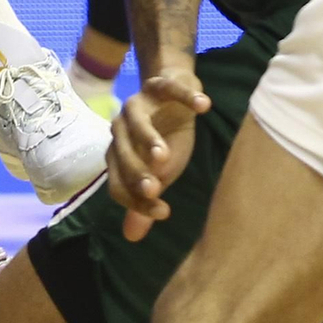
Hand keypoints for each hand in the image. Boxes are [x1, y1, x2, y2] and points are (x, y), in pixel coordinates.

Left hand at [107, 67, 209, 240]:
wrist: (171, 95)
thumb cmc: (164, 139)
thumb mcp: (158, 173)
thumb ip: (143, 200)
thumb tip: (130, 237)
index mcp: (118, 152)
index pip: (118, 182)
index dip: (136, 200)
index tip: (164, 212)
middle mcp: (120, 127)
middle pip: (122, 153)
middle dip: (138, 172)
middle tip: (156, 188)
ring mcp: (138, 103)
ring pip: (137, 120)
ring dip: (149, 138)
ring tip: (166, 155)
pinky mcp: (158, 85)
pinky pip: (168, 87)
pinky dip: (186, 96)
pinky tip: (203, 106)